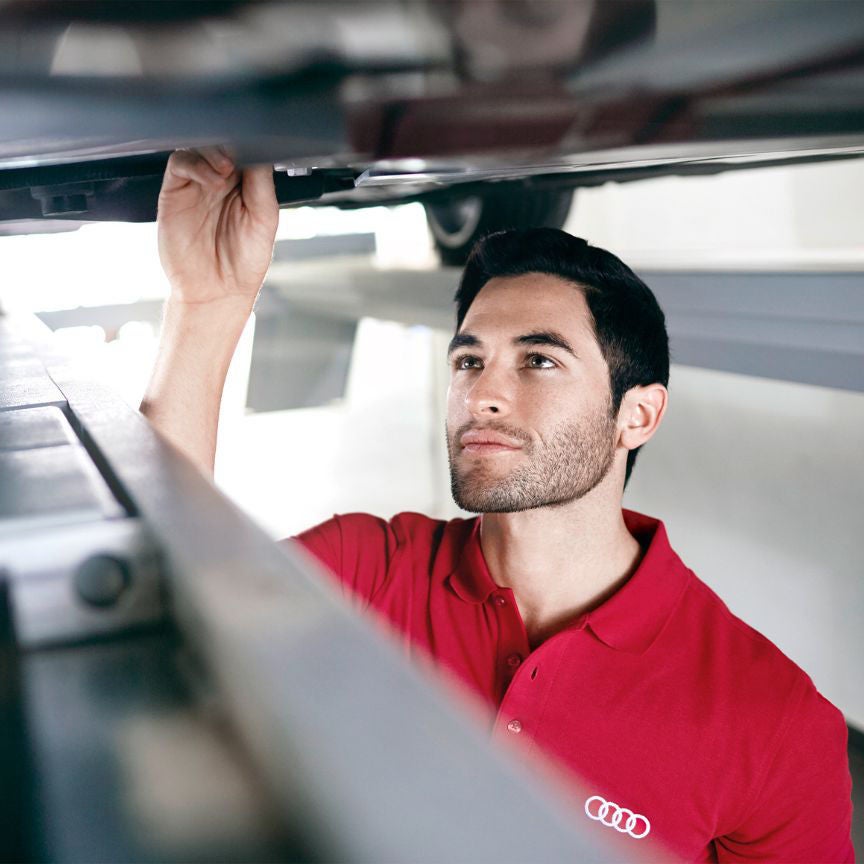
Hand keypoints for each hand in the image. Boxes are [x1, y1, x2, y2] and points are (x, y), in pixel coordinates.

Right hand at [157, 147, 278, 305]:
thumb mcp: (265, 220)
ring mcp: (198, 185)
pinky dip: (196, 164)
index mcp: (247, 185)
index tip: (257, 147)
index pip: (247, 150)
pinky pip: (180, 163)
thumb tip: (259, 152)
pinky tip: (212, 180)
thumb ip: (262, 184)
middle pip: (222, 143)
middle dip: (231, 144)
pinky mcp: (175, 191)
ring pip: (200, 147)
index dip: (251, 144)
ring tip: (227, 170)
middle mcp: (222, 181)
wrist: (215, 290)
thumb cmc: (243, 262)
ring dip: (214, 152)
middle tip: (239, 158)